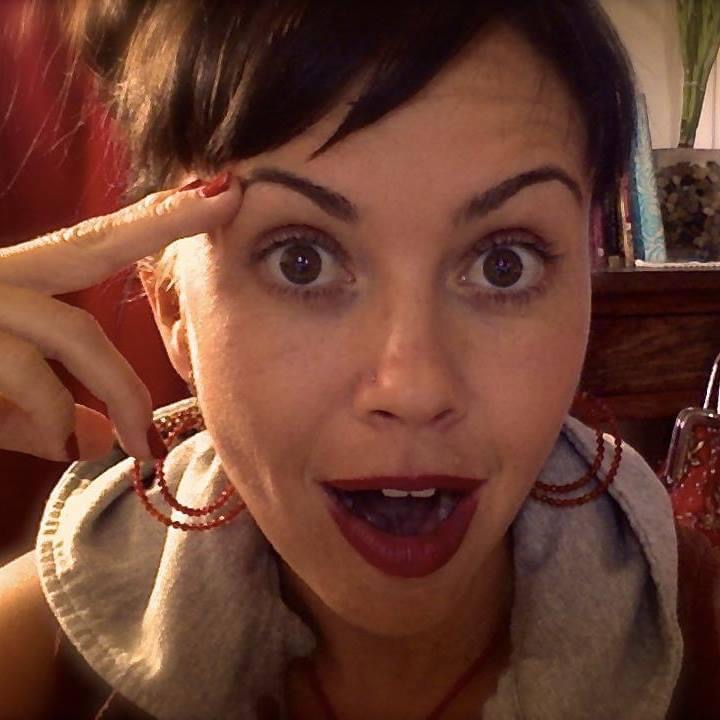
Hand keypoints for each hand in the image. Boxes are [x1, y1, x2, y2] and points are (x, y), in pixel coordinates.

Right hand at [0, 172, 241, 461]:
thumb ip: (46, 418)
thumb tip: (104, 440)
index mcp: (7, 286)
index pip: (90, 242)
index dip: (154, 219)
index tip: (216, 190)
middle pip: (87, 241)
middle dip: (162, 220)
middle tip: (227, 203)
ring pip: (69, 333)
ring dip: (117, 391)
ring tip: (136, 444)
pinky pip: (23, 380)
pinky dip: (52, 421)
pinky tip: (58, 445)